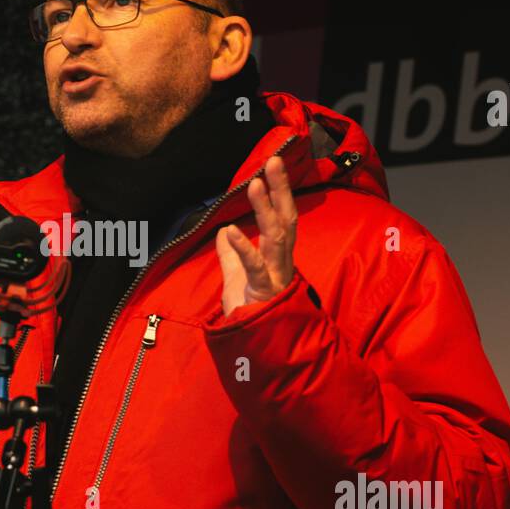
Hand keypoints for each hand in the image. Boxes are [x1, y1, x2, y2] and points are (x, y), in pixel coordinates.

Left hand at [215, 156, 297, 317]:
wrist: (256, 346)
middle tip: (274, 162)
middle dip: (281, 189)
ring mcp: (275, 276)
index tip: (271, 166)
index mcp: (276, 257)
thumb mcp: (236, 278)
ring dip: (265, 210)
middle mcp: (281, 262)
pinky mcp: (263, 293)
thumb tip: (223, 231)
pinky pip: (255, 268)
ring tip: (254, 185)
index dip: (278, 191)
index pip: (282, 217)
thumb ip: (231, 256)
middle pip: (286, 219)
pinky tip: (231, 233)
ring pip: (276, 237)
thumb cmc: (251, 313)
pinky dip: (243, 249)